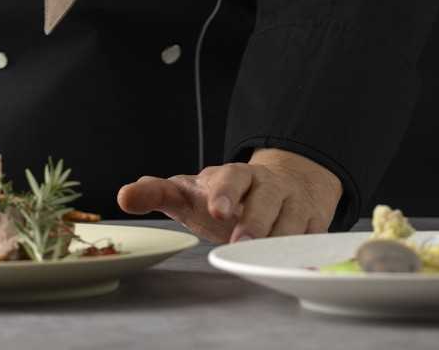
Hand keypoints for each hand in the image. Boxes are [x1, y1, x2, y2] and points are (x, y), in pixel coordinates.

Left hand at [117, 148, 342, 242]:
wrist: (282, 184)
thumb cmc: (226, 196)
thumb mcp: (191, 192)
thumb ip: (157, 192)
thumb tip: (123, 196)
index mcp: (235, 175)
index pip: (230, 177)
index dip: (223, 192)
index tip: (215, 209)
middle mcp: (268, 185)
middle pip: (266, 198)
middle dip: (254, 219)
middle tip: (240, 240)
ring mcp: (294, 203)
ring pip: (293, 220)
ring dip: (280, 239)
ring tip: (266, 256)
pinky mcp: (314, 224)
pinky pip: (315, 238)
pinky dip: (310, 252)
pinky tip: (302, 264)